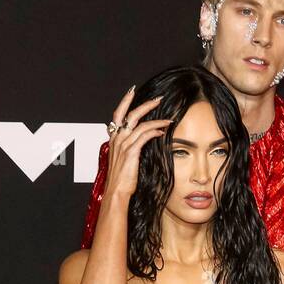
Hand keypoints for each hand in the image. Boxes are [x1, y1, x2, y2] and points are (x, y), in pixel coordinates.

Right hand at [103, 86, 172, 201]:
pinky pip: (144, 136)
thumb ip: (128, 148)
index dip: (125, 101)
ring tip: (169, 119)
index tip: (132, 91)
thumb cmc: (120, 180)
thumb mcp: (122, 161)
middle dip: (146, 104)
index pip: (118, 114)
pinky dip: (154, 131)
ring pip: (141, 124)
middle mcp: (117, 139)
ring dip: (157, 120)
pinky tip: (162, 132)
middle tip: (158, 99)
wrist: (116, 192)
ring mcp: (123, 145)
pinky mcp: (131, 152)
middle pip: (131, 114)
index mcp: (114, 139)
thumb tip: (139, 142)